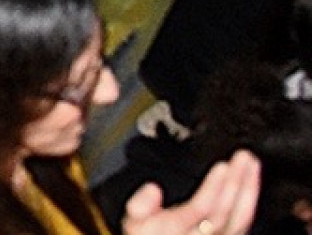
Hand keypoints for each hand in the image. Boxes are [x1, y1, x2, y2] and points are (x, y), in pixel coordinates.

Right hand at [121, 150, 259, 234]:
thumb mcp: (133, 223)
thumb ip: (139, 206)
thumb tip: (152, 189)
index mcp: (176, 231)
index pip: (200, 208)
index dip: (213, 188)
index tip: (222, 166)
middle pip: (224, 211)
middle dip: (236, 182)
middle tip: (243, 157)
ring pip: (240, 218)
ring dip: (248, 189)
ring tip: (252, 165)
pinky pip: (244, 222)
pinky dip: (250, 201)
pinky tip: (251, 185)